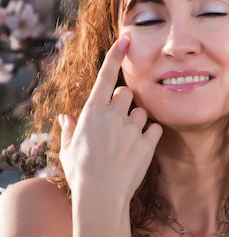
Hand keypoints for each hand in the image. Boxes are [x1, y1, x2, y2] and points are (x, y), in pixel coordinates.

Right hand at [59, 34, 162, 207]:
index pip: (106, 76)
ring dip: (138, 121)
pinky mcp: (148, 141)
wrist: (101, 196)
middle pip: (127, 93)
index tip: (126, 39)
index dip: (116, 55)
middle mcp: (113, 115)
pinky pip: (155, 128)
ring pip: (142, 111)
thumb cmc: (81, 174)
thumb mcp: (68, 150)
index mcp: (92, 112)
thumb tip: (65, 118)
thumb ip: (69, 130)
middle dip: (125, 103)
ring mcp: (132, 127)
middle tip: (119, 124)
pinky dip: (151, 136)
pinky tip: (140, 149)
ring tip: (128, 143)